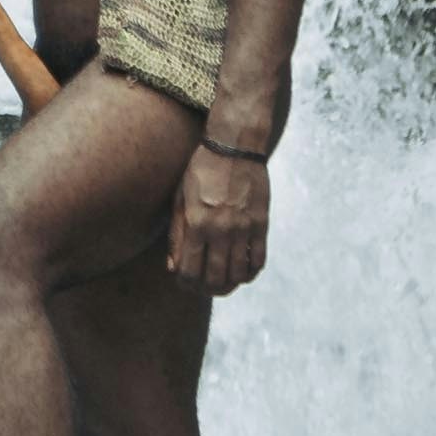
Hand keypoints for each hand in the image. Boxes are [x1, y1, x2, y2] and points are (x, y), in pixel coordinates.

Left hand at [166, 143, 268, 296]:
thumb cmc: (201, 171)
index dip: (186, 284)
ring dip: (229, 285)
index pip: (190, 271)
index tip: (185, 283)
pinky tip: (242, 272)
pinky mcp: (261, 223)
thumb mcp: (180, 198)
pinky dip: (250, 272)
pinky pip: (258, 259)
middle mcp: (221, 228)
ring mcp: (244, 227)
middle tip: (203, 287)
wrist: (235, 146)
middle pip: (215, 278)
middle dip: (206, 290)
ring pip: (238, 274)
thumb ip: (177, 235)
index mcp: (197, 222)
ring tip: (223, 282)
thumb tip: (173, 267)